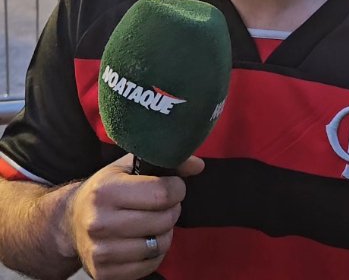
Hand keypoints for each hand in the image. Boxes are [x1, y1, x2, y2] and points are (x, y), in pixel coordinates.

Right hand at [63, 154, 203, 279]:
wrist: (68, 223)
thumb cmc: (105, 192)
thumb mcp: (128, 167)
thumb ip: (163, 161)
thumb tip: (197, 165)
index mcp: (105, 191)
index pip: (163, 193)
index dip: (177, 189)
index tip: (172, 188)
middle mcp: (99, 222)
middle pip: (164, 219)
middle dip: (171, 211)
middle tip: (161, 207)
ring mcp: (100, 251)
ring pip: (159, 244)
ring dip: (163, 234)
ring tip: (151, 224)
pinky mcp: (104, 272)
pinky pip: (149, 265)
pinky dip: (153, 254)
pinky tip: (142, 241)